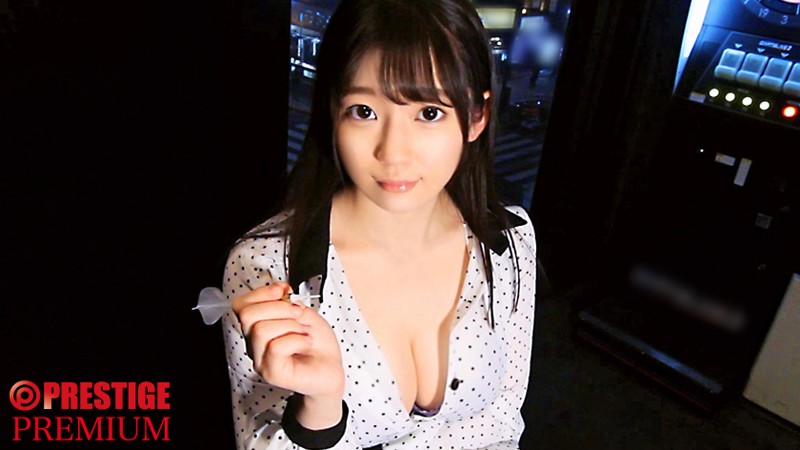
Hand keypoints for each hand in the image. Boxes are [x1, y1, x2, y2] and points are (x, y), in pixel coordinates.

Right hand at [232, 282, 344, 407]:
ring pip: (261, 330)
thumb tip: (277, 290)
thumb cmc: (317, 343)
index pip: (240, 305)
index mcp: (257, 328)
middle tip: (298, 314)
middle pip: (248, 315)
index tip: (283, 290)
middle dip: (278, 307)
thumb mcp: (302, 312)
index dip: (261, 292)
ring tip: (305, 332)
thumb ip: (285, 301)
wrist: (332, 367)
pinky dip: (298, 340)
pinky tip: (306, 343)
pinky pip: (277, 347)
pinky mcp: (272, 373)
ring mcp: (261, 361)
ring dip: (291, 325)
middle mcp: (254, 345)